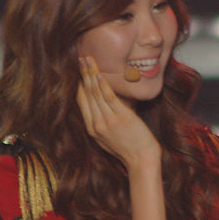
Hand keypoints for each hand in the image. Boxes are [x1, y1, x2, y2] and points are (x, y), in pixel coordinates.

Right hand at [77, 56, 160, 171]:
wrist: (141, 161)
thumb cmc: (128, 150)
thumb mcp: (108, 139)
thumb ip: (102, 122)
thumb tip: (103, 106)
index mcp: (92, 129)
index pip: (81, 102)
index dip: (78, 84)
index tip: (77, 71)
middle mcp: (96, 123)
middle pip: (86, 94)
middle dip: (82, 74)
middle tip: (80, 58)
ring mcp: (107, 120)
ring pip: (95, 92)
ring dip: (91, 74)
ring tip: (87, 59)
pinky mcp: (120, 117)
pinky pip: (109, 97)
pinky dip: (103, 84)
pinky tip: (100, 73)